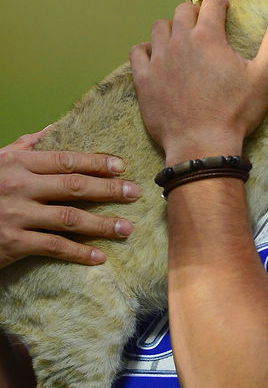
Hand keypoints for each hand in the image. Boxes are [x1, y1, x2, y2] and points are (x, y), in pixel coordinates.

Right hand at [0, 129, 139, 267]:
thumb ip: (24, 147)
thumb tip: (51, 129)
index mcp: (17, 163)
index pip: (66, 160)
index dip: (96, 163)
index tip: (121, 166)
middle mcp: (19, 186)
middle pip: (74, 186)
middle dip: (108, 189)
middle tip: (134, 193)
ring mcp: (17, 215)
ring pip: (69, 218)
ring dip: (102, 224)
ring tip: (126, 229)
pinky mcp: (13, 243)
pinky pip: (53, 247)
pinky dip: (79, 252)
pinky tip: (99, 257)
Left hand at [129, 0, 267, 162]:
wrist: (202, 147)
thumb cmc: (236, 113)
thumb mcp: (264, 76)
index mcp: (208, 37)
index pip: (212, 4)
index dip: (221, 5)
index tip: (226, 12)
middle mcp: (180, 42)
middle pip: (183, 12)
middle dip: (195, 15)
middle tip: (205, 29)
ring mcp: (159, 60)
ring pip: (159, 28)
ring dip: (171, 29)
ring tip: (181, 42)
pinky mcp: (144, 79)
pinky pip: (137, 52)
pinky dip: (146, 50)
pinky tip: (157, 58)